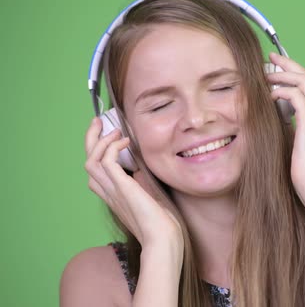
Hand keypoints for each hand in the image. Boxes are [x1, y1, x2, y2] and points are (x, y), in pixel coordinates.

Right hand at [84, 118, 182, 249]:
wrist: (163, 237)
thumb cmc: (161, 221)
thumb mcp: (149, 194)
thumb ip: (142, 181)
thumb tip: (141, 166)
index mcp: (114, 194)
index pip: (95, 170)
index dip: (97, 150)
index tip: (108, 133)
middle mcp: (108, 192)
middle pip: (88, 161)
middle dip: (91, 139)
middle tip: (98, 120)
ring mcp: (113, 190)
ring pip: (90, 161)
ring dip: (100, 141)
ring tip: (115, 129)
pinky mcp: (121, 187)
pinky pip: (105, 161)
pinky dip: (112, 147)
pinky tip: (126, 142)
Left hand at [266, 53, 304, 204]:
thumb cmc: (303, 171)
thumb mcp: (295, 143)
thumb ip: (290, 128)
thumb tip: (274, 119)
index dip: (297, 72)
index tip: (278, 67)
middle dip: (290, 64)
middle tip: (271, 57)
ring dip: (285, 73)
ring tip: (267, 72)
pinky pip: (297, 96)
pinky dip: (282, 90)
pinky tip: (270, 94)